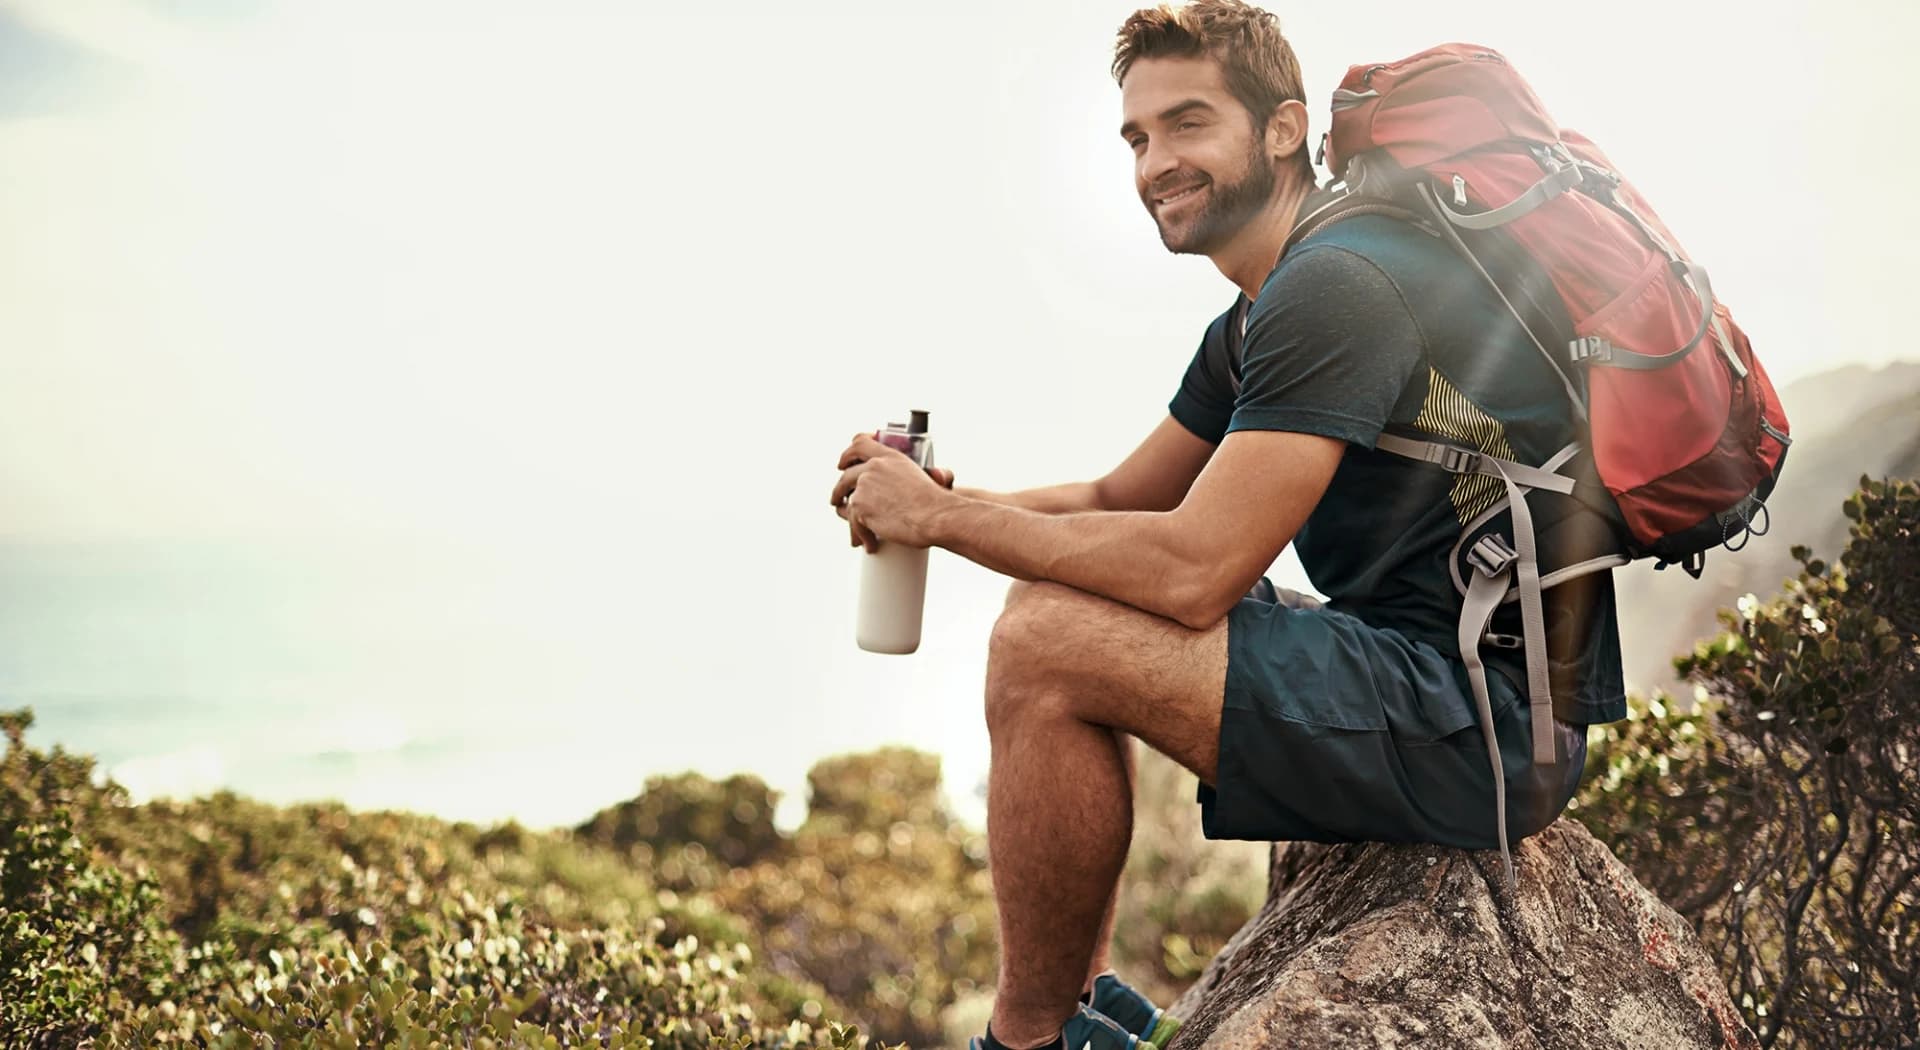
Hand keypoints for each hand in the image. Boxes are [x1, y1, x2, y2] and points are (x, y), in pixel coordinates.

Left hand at [831, 433, 955, 551]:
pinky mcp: (860, 507)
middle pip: (846, 476)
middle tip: (838, 498)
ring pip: (847, 503)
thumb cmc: (936, 502)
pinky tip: (869, 543)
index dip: (848, 453)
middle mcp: (874, 467)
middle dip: (840, 489)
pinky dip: (861, 535)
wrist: (935, 516)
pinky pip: (853, 522)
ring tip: (854, 528)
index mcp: (889, 457)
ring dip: (848, 516)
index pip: (860, 443)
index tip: (843, 463)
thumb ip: (906, 477)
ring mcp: (864, 486)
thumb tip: (910, 484)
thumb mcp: (922, 476)